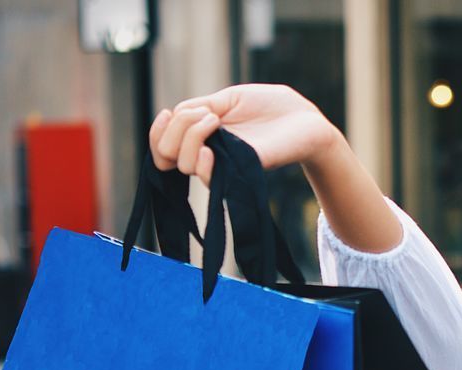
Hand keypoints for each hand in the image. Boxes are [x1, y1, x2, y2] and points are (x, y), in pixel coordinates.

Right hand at [149, 83, 340, 187]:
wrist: (304, 119)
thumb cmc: (270, 106)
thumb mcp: (228, 98)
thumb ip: (199, 107)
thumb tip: (175, 116)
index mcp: (203, 134)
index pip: (163, 145)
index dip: (157, 133)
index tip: (167, 113)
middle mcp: (209, 152)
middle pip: (166, 154)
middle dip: (174, 129)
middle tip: (206, 115)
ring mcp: (224, 164)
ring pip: (182, 163)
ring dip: (190, 135)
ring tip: (215, 121)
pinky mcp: (240, 172)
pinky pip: (207, 178)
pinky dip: (200, 161)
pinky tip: (211, 148)